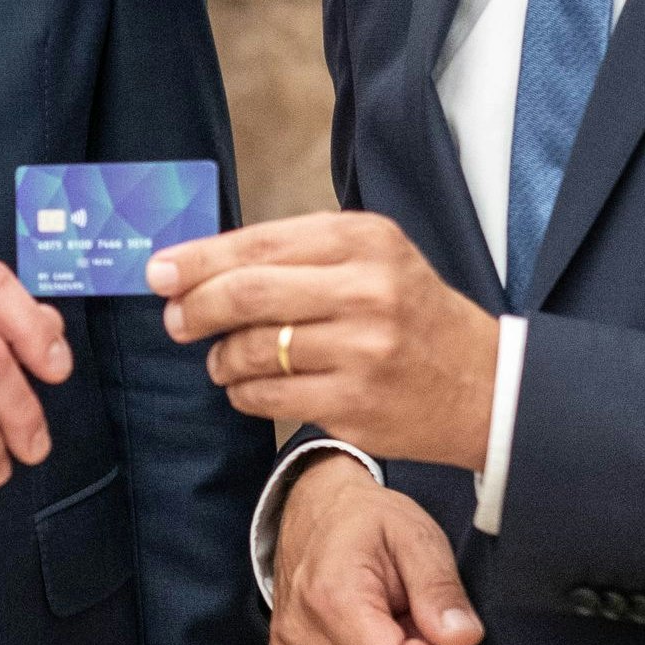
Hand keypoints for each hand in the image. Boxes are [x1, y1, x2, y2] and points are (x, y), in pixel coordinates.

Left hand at [147, 212, 497, 465]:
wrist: (484, 384)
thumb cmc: (411, 313)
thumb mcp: (372, 259)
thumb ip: (298, 254)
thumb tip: (202, 263)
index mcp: (364, 241)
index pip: (260, 244)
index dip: (199, 260)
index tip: (159, 271)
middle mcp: (365, 290)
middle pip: (247, 293)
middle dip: (196, 307)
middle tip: (176, 320)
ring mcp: (361, 350)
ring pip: (251, 350)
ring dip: (221, 358)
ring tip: (222, 359)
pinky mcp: (354, 404)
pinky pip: (268, 396)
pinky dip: (243, 393)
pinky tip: (249, 387)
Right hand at [267, 454, 484, 644]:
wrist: (313, 513)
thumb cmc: (366, 520)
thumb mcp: (416, 536)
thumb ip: (440, 588)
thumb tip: (462, 638)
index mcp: (330, 598)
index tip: (434, 622)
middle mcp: (300, 635)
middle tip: (411, 617)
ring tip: (387, 624)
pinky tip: (366, 641)